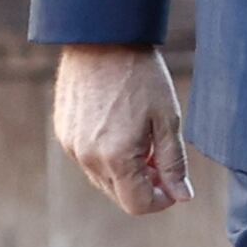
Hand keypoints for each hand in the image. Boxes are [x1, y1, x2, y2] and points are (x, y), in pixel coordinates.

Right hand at [52, 45, 192, 216]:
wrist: (102, 43)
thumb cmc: (141, 78)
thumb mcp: (168, 119)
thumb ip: (174, 163)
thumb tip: (182, 196)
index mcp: (116, 157)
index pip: (137, 204)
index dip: (161, 201)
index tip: (176, 185)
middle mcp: (87, 158)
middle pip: (119, 195)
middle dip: (146, 186)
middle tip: (164, 161)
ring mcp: (71, 147)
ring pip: (103, 180)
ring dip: (127, 173)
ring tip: (147, 143)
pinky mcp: (63, 134)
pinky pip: (88, 160)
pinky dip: (108, 158)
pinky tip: (124, 132)